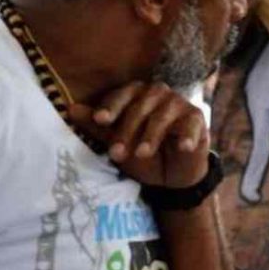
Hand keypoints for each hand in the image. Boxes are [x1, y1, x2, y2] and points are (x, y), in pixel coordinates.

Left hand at [67, 82, 210, 188]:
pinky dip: (187, 135)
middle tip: (116, 153)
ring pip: (163, 115)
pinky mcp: (197, 118)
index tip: (99, 120)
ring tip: (142, 153)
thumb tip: (71, 109)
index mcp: (137, 95)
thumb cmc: (143, 155)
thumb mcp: (118, 144)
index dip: (111, 106)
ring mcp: (179, 104)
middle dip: (127, 130)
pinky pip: (191, 124)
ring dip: (151, 135)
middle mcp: (158, 94)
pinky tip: (183, 147)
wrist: (171, 175)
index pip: (123, 94)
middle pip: (141, 106)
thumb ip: (98, 128)